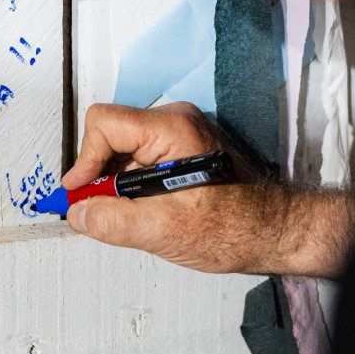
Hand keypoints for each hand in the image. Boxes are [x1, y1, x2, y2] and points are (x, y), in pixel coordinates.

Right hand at [65, 102, 354, 277]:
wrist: (276, 232)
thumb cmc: (236, 227)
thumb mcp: (163, 231)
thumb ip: (112, 220)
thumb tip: (78, 212)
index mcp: (172, 129)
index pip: (104, 124)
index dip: (84, 159)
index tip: (78, 191)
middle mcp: (176, 121)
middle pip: (111, 135)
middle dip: (102, 175)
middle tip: (102, 210)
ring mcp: (181, 132)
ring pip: (124, 149)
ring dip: (119, 182)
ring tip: (137, 214)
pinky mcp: (183, 147)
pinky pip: (141, 158)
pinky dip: (135, 184)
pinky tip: (151, 209)